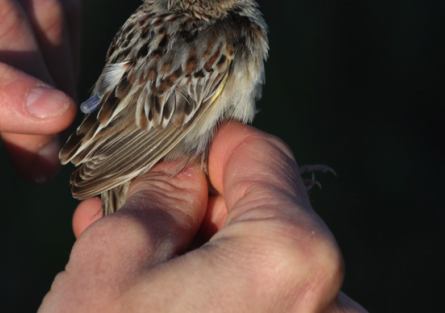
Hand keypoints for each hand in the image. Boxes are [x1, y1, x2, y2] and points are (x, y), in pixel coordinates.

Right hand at [41, 123, 365, 311]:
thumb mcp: (111, 262)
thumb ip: (159, 198)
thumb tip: (181, 174)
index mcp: (292, 254)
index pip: (264, 156)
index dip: (210, 148)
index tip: (171, 161)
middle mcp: (334, 302)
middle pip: (268, 215)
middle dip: (205, 209)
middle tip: (140, 218)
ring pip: (266, 268)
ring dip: (210, 258)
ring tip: (141, 267)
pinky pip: (273, 309)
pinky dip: (228, 297)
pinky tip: (170, 303)